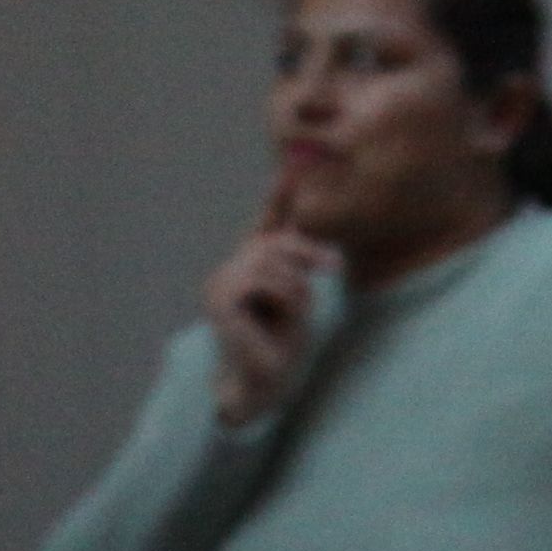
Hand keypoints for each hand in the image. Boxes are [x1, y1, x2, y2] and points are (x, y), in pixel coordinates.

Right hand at [204, 193, 339, 429]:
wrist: (265, 382)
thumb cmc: (283, 344)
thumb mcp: (299, 295)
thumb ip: (299, 263)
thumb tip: (304, 229)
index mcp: (245, 267)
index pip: (264, 225)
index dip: (279, 197)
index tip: (293, 168)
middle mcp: (228, 270)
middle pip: (277, 242)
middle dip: (308, 255)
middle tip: (331, 271)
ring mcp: (220, 282)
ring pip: (275, 261)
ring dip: (299, 288)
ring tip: (296, 314)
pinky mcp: (222, 297)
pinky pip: (267, 280)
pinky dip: (286, 299)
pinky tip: (279, 319)